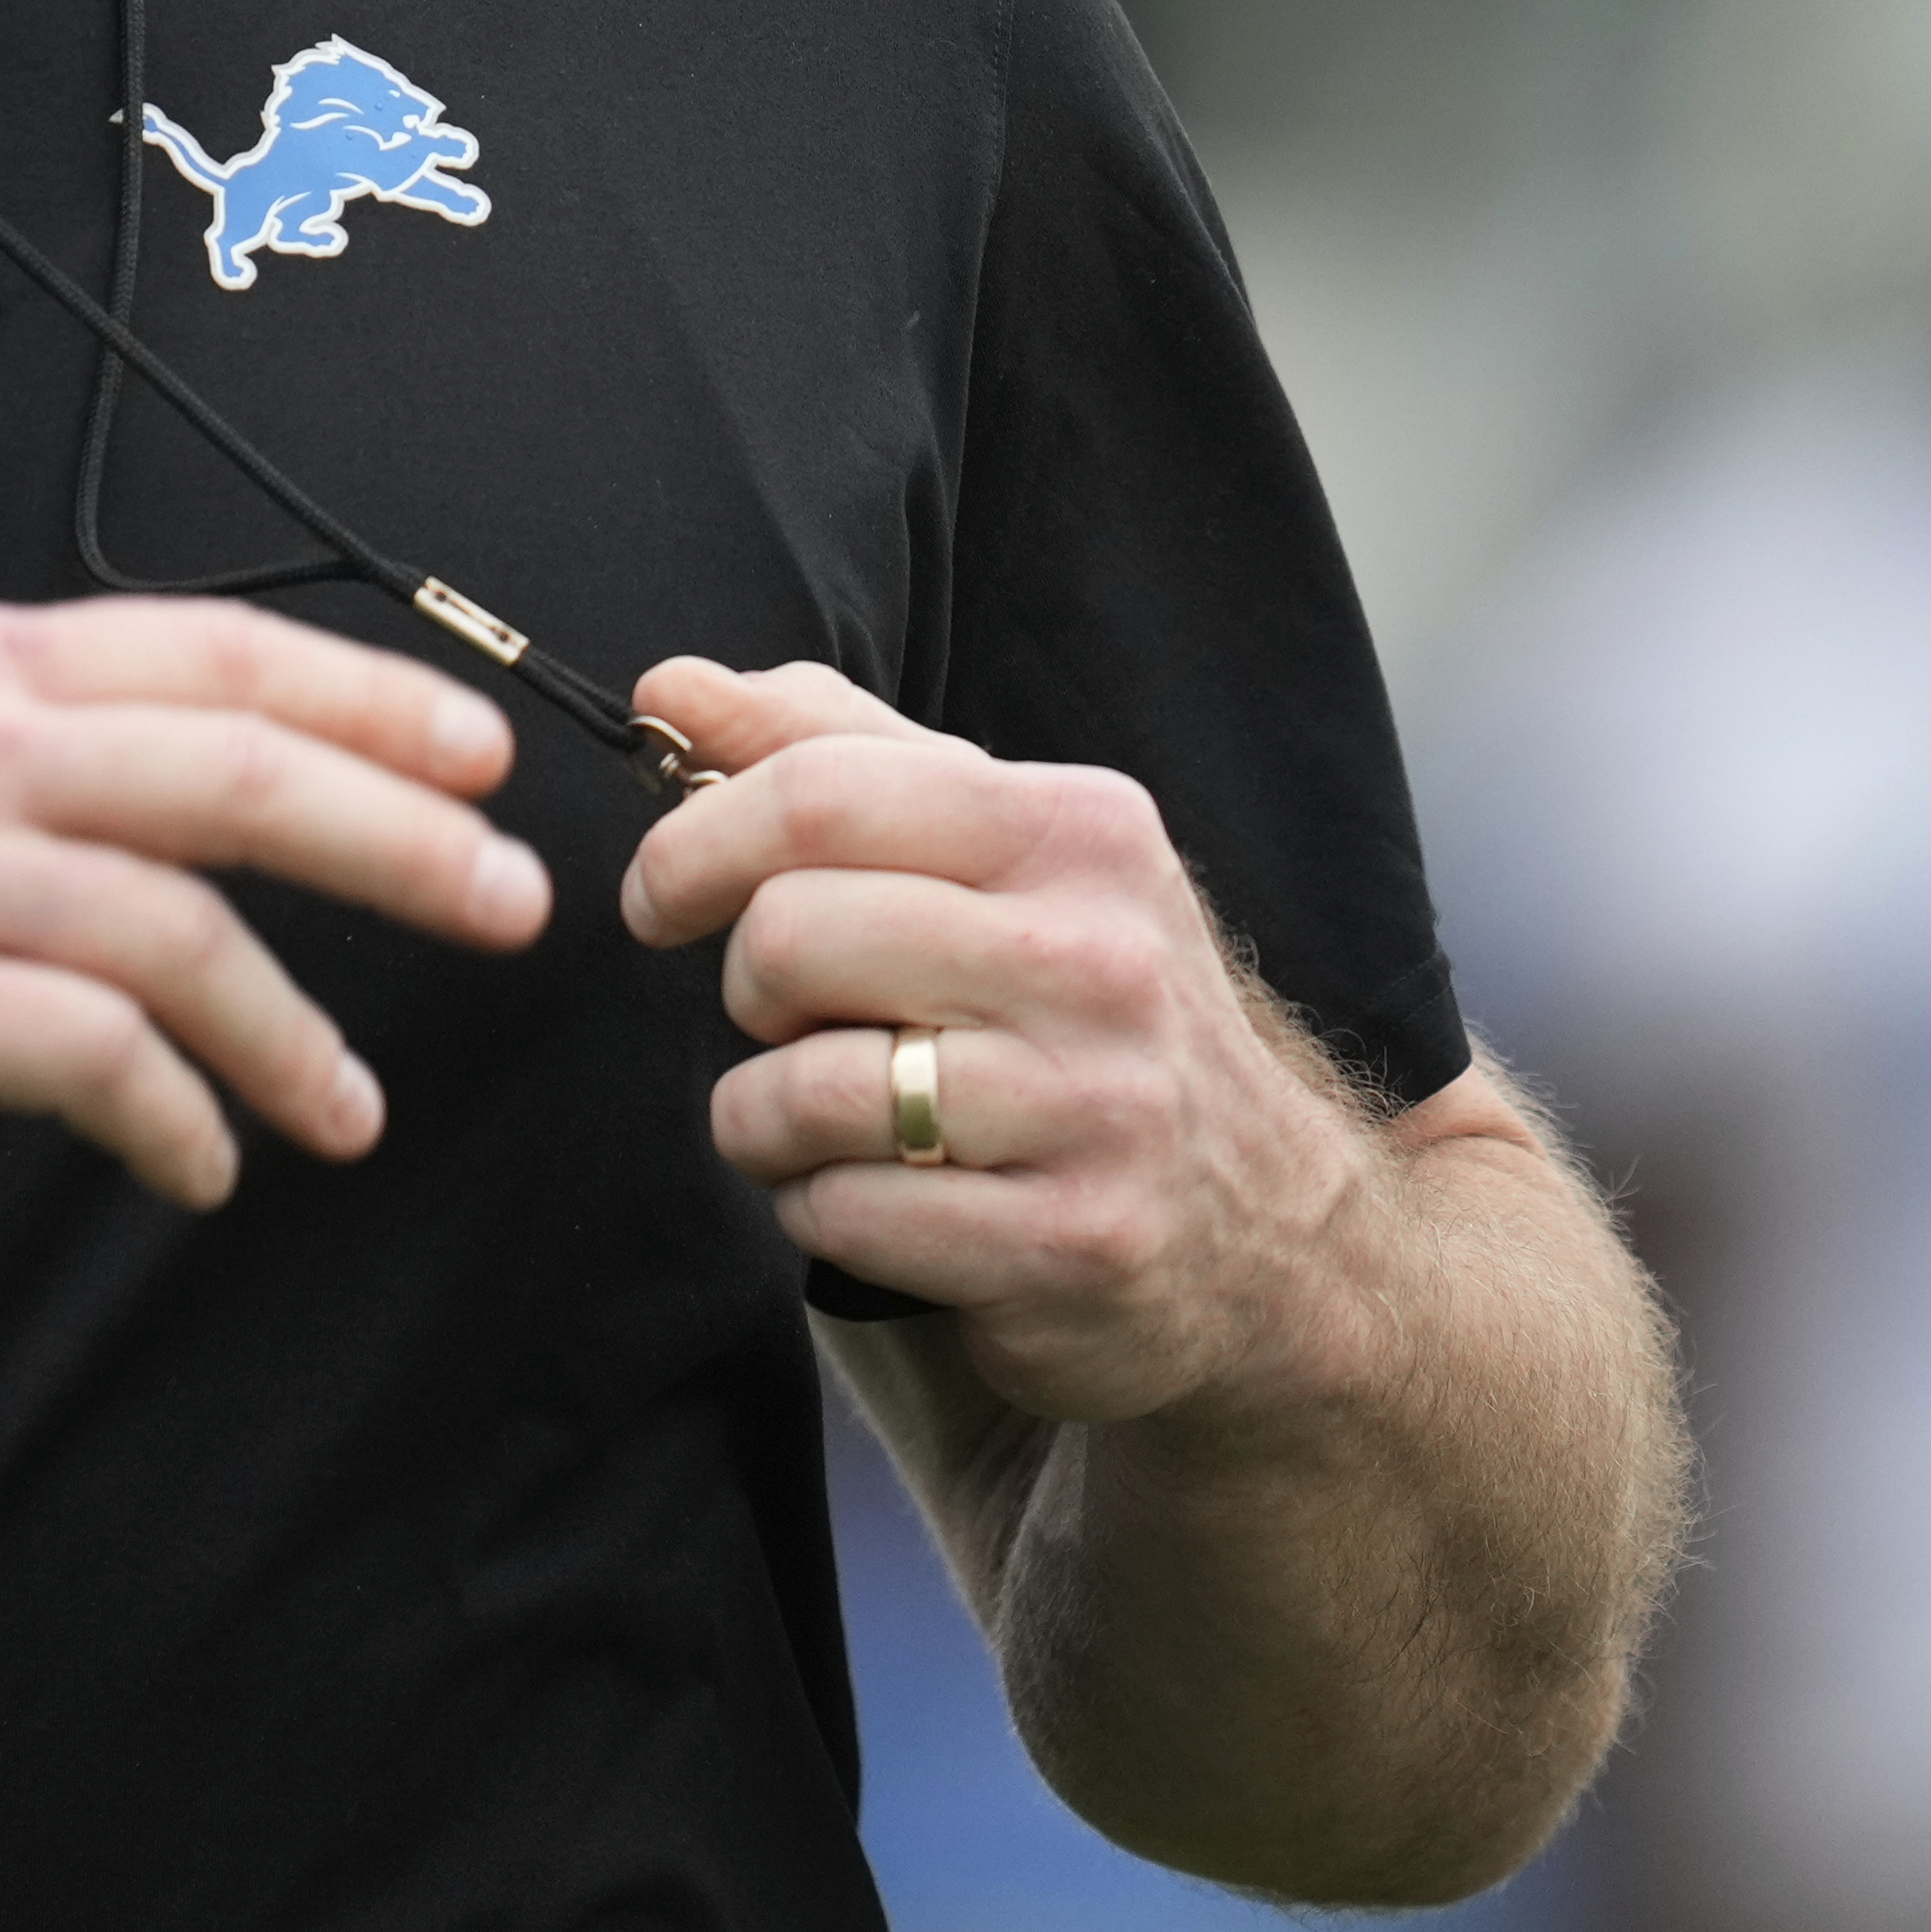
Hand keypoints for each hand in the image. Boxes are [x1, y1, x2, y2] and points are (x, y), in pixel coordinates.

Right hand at [0, 594, 552, 1211]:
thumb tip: (162, 792)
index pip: (213, 649)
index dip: (366, 694)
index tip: (480, 755)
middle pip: (238, 767)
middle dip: (403, 837)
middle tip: (513, 903)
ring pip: (179, 928)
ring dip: (295, 1030)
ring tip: (352, 1113)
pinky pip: (86, 1058)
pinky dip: (171, 1117)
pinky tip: (200, 1165)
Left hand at [619, 656, 1381, 1428]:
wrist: (1268, 1234)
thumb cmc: (1086, 1010)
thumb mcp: (999, 849)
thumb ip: (832, 751)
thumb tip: (669, 685)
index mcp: (1077, 830)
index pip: (819, 792)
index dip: (693, 842)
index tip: (661, 895)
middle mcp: (1099, 958)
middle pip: (790, 935)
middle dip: (745, 990)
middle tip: (784, 1019)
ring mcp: (1095, 1108)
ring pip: (804, 1089)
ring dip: (764, 1118)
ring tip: (821, 1121)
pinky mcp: (1072, 1246)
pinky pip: (843, 1213)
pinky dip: (815, 1208)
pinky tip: (874, 1198)